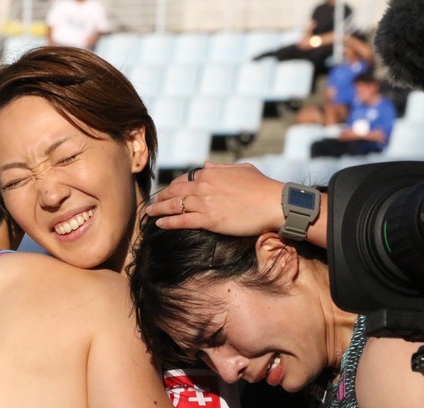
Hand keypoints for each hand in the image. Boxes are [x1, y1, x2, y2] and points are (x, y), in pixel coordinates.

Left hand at [145, 161, 284, 235]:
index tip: (166, 192)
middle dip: (161, 198)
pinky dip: (169, 222)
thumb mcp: (241, 170)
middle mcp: (204, 187)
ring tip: (149, 214)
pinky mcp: (209, 220)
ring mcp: (205, 203)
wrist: (274, 203)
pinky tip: (160, 224)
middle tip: (151, 204)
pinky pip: (183, 221)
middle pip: (175, 192)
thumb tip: (206, 166)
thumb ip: (220, 168)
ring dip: (159, 210)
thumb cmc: (262, 186)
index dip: (172, 187)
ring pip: (175, 206)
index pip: (184, 179)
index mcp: (210, 174)